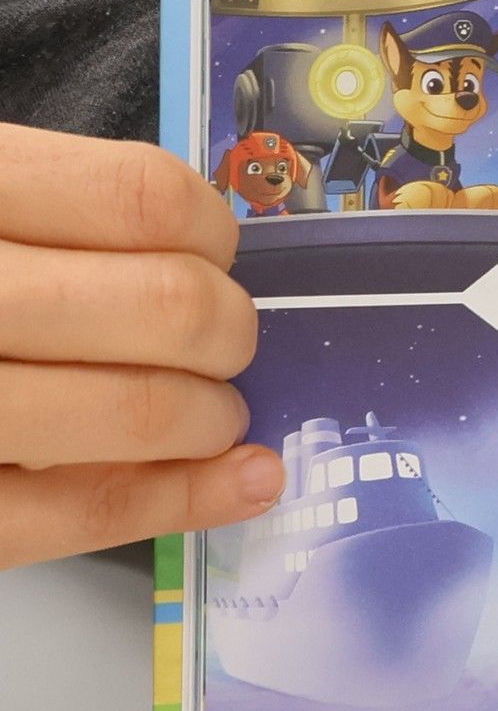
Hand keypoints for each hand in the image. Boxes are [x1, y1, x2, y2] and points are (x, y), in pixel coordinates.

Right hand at [0, 126, 281, 568]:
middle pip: (166, 306)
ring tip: (207, 414)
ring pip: (140, 411)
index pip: (142, 197)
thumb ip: (48, 211)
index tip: (213, 253)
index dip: (211, 232)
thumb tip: (203, 254)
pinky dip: (181, 500)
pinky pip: (78, 513)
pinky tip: (235, 483)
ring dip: (211, 417)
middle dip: (226, 332)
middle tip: (220, 343)